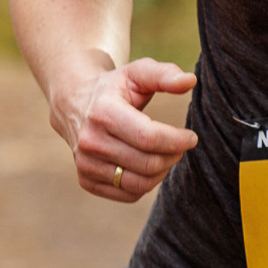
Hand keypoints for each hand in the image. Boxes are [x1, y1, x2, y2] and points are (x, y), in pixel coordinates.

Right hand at [53, 58, 198, 201]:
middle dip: (172, 156)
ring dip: (162, 172)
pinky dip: (146, 184)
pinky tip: (149, 166)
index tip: (191, 137)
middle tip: (180, 146)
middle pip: (147, 163)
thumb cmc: (115, 87)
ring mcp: (86, 164)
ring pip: (140, 183)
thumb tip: (190, 81)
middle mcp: (90, 141)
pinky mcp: (86, 181)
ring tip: (167, 155)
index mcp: (103, 112)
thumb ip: (165, 74)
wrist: (75, 103)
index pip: (148, 138)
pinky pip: (128, 194)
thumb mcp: (137, 73)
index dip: (176, 140)